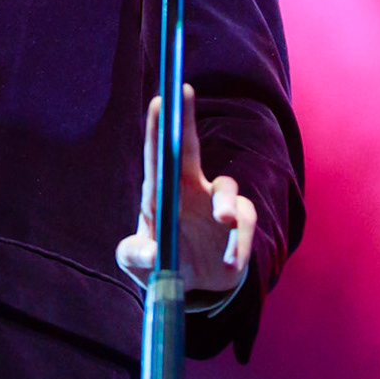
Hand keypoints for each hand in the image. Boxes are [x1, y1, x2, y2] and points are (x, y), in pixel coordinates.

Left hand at [116, 85, 255, 296]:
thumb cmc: (161, 263)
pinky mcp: (239, 226)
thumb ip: (135, 256)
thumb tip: (150, 252)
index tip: (159, 100)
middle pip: (191, 149)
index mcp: (163, 192)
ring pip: (227, 190)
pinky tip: (231, 263)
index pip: (158, 155)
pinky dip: (240, 244)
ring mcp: (217, 205)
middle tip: (184, 91)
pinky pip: (244, 225)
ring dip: (226, 204)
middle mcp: (191, 189)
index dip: (158, 127)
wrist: (194, 288)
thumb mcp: (138, 263)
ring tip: (223, 220)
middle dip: (186, 119)